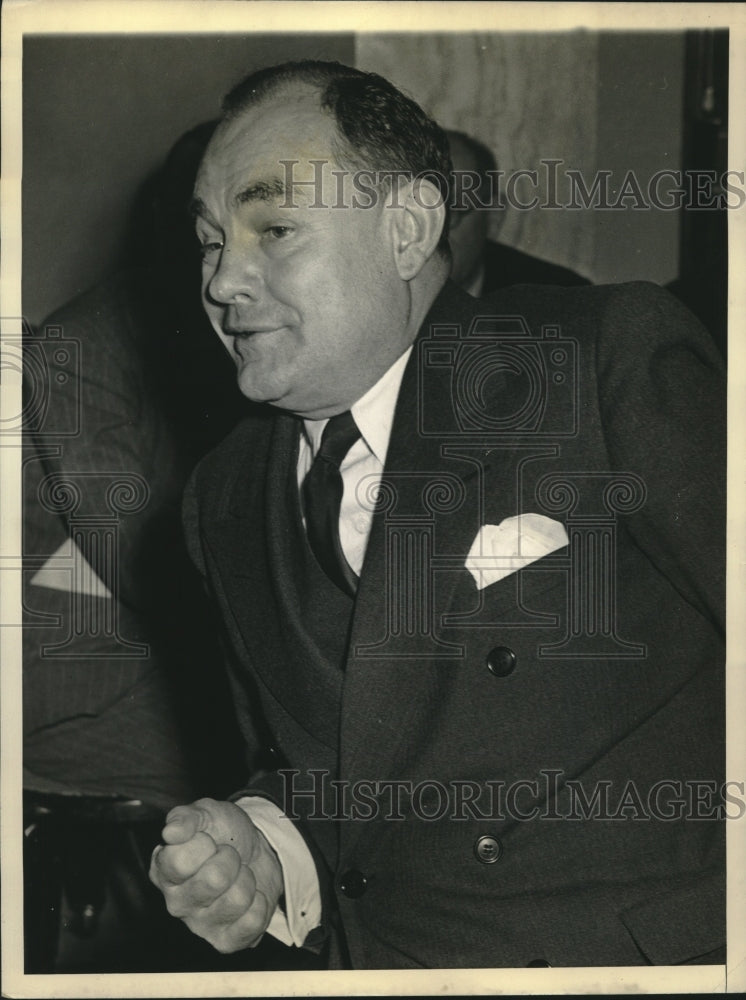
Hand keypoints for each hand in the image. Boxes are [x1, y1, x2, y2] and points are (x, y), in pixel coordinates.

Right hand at [149, 797, 283, 952]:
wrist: (258, 849)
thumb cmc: (225, 832)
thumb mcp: (207, 812)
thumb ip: (186, 817)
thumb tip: (170, 832)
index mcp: (163, 870)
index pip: (179, 860)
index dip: (204, 843)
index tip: (209, 840)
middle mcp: (176, 902)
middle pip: (214, 880)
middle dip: (232, 859)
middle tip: (229, 857)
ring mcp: (200, 925)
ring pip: (238, 899)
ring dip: (247, 879)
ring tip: (239, 875)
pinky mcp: (225, 941)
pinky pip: (252, 922)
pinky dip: (260, 902)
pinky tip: (250, 897)